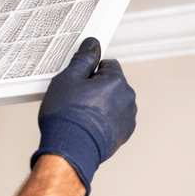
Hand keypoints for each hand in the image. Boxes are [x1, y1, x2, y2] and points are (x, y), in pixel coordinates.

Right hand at [30, 37, 135, 195]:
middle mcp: (128, 98)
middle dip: (96, 88)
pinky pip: (114, 120)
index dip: (90, 71)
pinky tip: (87, 126)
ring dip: (100, 105)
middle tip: (75, 99)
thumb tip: (92, 44)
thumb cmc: (66, 116)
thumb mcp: (67, 80)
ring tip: (80, 115)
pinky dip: (103, 121)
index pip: (107, 64)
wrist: (70, 151)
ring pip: (113, 102)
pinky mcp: (124, 134)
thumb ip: (83, 59)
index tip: (78, 82)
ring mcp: (128, 118)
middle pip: (112, 84)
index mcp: (117, 81)